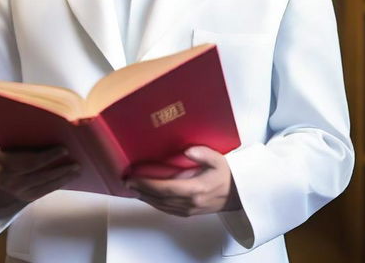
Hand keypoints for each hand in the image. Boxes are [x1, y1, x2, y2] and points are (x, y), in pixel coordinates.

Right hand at [0, 146, 79, 213]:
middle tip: (77, 163)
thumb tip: (54, 132)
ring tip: (77, 170)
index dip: (49, 156)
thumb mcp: (10, 144)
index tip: (65, 149)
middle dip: (61, 169)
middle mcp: (10, 181)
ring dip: (63, 178)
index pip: (31, 161)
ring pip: (44, 186)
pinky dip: (58, 184)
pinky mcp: (26, 198)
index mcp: (5, 163)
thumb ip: (26, 141)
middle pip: (40, 176)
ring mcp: (18, 192)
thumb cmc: (8, 150)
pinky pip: (44, 192)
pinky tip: (68, 178)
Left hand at [125, 146, 240, 217]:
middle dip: (141, 190)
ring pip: (161, 206)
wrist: (238, 194)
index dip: (147, 184)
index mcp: (196, 189)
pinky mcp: (188, 213)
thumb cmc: (226, 174)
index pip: (166, 188)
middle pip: (160, 199)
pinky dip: (154, 203)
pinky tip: (146, 196)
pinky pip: (167, 210)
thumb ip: (203, 153)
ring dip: (145, 197)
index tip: (133, 178)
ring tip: (132, 187)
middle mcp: (191, 202)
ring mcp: (189, 210)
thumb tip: (188, 150)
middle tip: (126, 181)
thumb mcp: (218, 159)